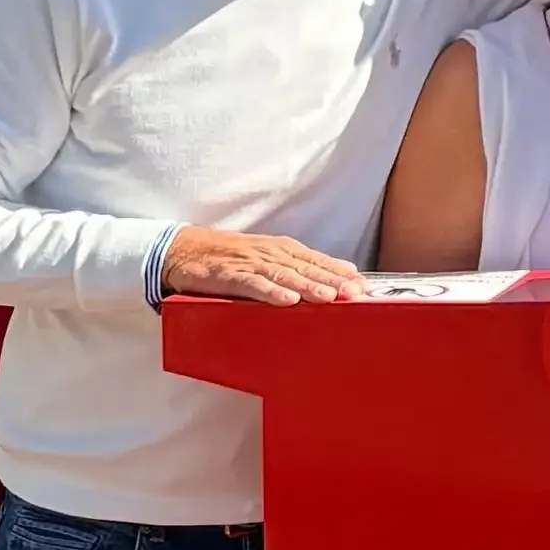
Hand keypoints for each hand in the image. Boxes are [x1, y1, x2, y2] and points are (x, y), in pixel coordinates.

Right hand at [162, 226, 361, 305]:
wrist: (184, 248)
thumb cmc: (231, 256)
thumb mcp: (270, 257)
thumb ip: (303, 267)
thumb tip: (343, 273)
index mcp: (284, 250)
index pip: (319, 261)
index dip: (342, 274)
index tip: (365, 286)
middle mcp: (271, 254)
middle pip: (308, 268)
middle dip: (333, 281)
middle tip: (356, 294)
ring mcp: (250, 263)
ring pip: (285, 276)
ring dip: (308, 286)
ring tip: (328, 298)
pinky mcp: (229, 275)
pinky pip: (252, 284)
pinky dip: (270, 292)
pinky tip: (286, 301)